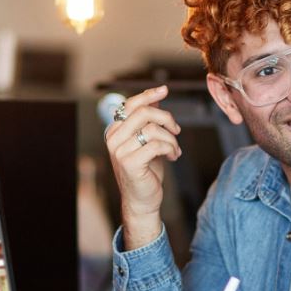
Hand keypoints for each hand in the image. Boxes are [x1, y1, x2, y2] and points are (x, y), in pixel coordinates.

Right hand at [104, 86, 182, 249]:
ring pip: (152, 129)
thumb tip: (157, 95)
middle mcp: (113, 139)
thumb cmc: (146, 171)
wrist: (142, 200)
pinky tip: (173, 157)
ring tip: (175, 150)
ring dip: (171, 139)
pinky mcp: (130, 163)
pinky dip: (170, 149)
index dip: (148, 95)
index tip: (165, 89)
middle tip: (177, 130)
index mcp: (115, 131)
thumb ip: (149, 120)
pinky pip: (156, 145)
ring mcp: (119, 151)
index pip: (130, 105)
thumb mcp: (148, 141)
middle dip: (166, 118)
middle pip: (143, 113)